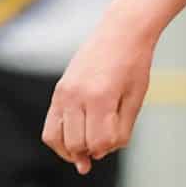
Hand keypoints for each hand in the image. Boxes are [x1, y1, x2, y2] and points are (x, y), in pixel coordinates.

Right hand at [42, 13, 155, 171]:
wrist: (121, 32)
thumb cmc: (134, 65)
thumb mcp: (135, 99)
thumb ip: (121, 129)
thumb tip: (100, 153)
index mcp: (101, 98)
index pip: (99, 142)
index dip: (109, 148)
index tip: (117, 140)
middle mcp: (77, 96)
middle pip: (77, 143)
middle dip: (91, 151)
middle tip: (104, 145)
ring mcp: (64, 93)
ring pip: (58, 139)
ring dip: (73, 151)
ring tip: (85, 153)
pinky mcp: (58, 91)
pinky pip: (50, 128)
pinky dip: (60, 141)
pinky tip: (73, 146)